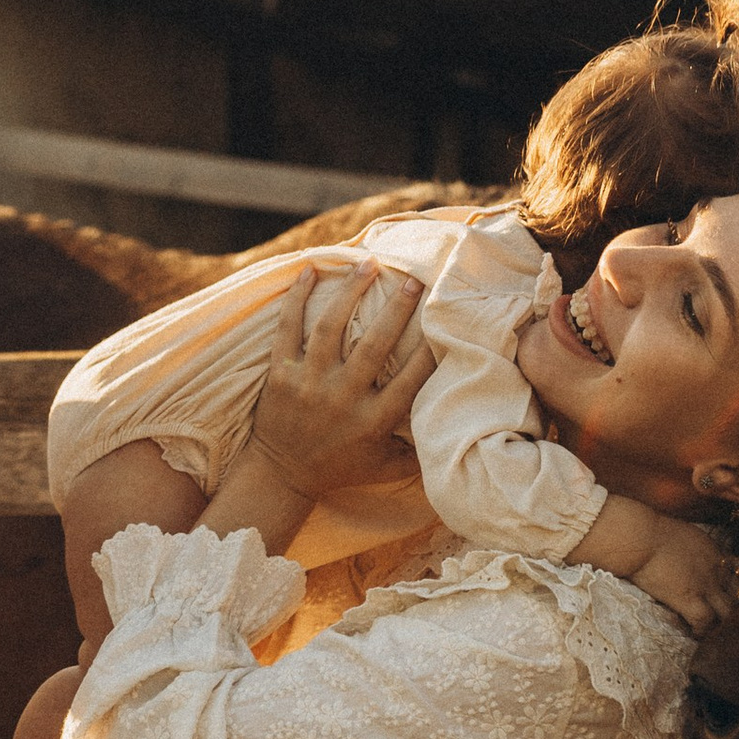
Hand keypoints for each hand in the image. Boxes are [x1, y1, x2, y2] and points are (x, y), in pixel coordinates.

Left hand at [241, 266, 428, 502]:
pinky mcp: (280, 373)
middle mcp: (342, 398)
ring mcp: (308, 383)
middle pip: (374, 345)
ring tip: (368, 263)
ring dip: (350, 291)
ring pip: (331, 327)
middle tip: (414, 278)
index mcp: (372, 421)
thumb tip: (459, 434)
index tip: (446, 320)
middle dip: (397, 309)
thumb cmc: (340, 468)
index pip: (410, 379)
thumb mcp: (384, 469)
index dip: (430, 349)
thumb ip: (419, 455)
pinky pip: (288, 327)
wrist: (279, 475)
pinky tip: (309, 269)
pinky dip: (297, 297)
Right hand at [624, 513, 738, 635]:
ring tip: (713, 632)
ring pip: (729, 613)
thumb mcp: (686, 534)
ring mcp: (705, 585)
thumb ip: (697, 548)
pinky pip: (705, 621)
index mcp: (716, 552)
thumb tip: (690, 557)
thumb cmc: (652, 530)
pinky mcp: (688, 598)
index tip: (736, 597)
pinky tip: (695, 633)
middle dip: (738, 609)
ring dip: (722, 624)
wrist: (638, 536)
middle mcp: (717, 570)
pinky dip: (701, 630)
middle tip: (729, 620)